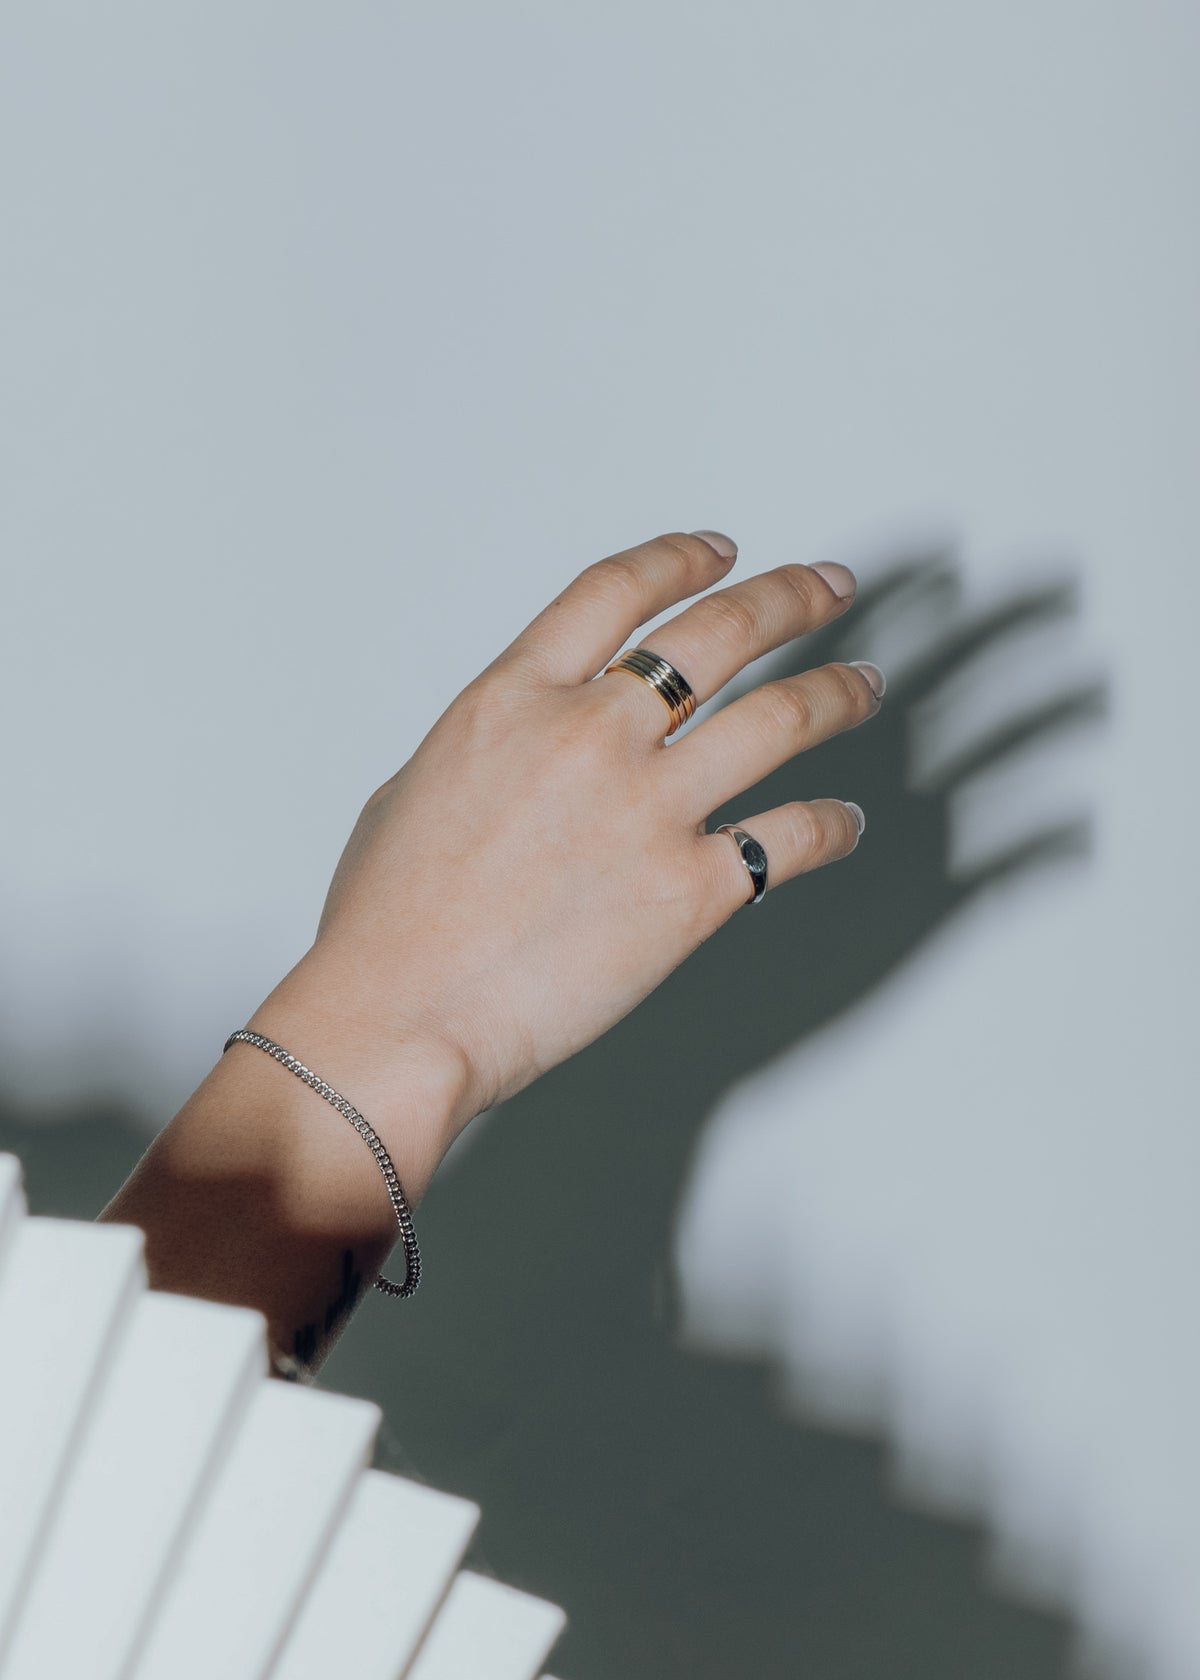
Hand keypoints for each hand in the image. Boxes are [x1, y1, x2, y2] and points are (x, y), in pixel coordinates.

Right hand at [255, 530, 882, 1166]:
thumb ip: (492, 747)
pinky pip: (792, 838)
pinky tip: (847, 821)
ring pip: (781, 717)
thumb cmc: (387, 920)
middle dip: (789, 597)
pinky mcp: (690, 892)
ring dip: (837, 692)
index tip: (723, 551)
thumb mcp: (414, 788)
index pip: (618, 591)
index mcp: (514, 698)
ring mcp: (648, 810)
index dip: (682, 558)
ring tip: (863, 685)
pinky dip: (833, 824)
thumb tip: (528, 744)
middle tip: (830, 588)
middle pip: (720, 630)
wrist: (400, 1016)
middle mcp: (591, 734)